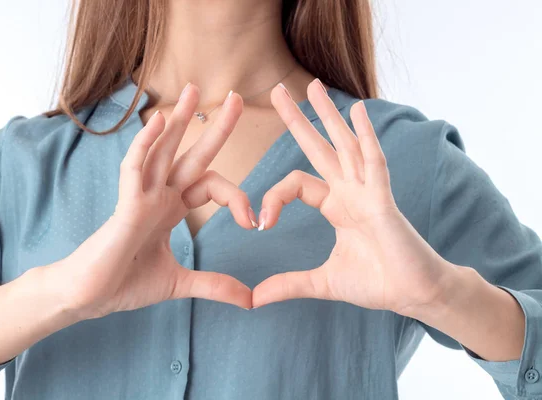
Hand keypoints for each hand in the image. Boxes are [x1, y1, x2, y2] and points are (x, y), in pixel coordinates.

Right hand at [53, 84, 253, 319]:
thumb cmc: (125, 283)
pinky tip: (158, 122)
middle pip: (192, 154)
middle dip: (214, 128)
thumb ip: (214, 285)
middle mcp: (159, 196)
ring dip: (179, 120)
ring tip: (194, 89)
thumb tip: (250, 300)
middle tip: (237, 97)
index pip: (209, 185)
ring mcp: (141, 197)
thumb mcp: (180, 283)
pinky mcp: (124, 207)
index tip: (253, 222)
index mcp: (171, 209)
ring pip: (162, 150)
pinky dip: (145, 146)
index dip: (235, 198)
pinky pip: (134, 169)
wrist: (89, 298)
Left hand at [252, 80, 455, 314]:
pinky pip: (375, 162)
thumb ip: (289, 284)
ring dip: (329, 115)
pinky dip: (367, 137)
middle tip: (277, 90)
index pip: (296, 184)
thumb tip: (253, 299)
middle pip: (319, 147)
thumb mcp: (322, 282)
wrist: (413, 294)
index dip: (273, 198)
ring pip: (345, 145)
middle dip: (298, 119)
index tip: (258, 223)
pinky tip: (358, 111)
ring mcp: (368, 191)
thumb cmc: (376, 283)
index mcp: (335, 206)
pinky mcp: (384, 200)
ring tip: (313, 84)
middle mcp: (349, 191)